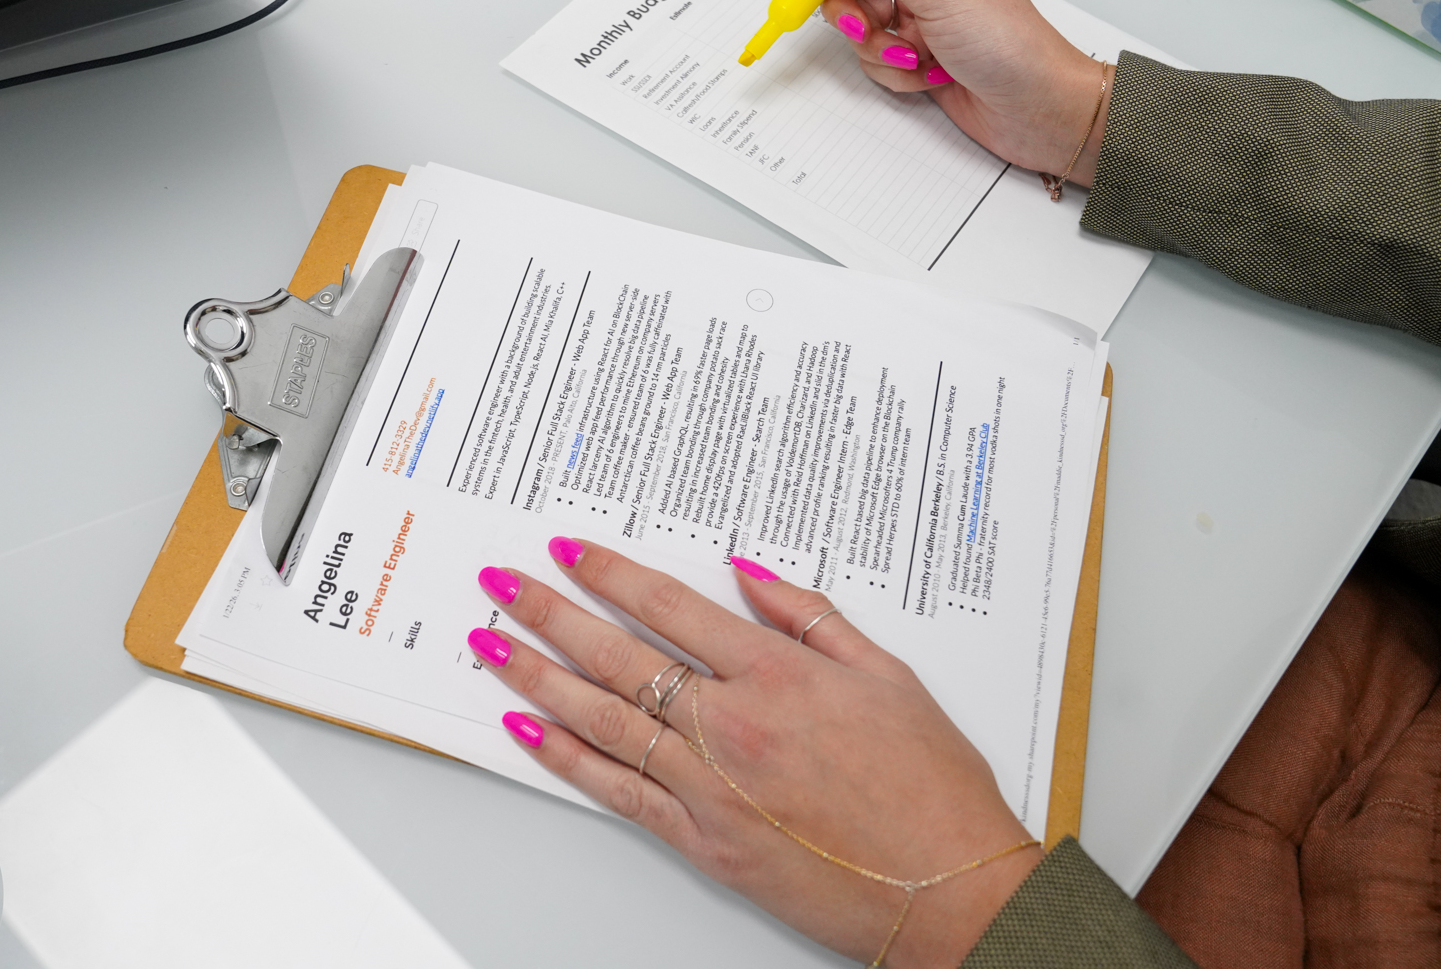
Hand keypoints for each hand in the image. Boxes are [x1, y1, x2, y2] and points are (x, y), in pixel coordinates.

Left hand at [470, 540, 1039, 967]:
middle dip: (549, 612)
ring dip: (539, 677)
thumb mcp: (887, 674)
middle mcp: (732, 726)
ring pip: (603, 719)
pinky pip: (619, 792)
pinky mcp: (703, 842)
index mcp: (777, 675)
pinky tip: (532, 730)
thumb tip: (745, 572)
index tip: (572, 551)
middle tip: (502, 582)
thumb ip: (809, 617)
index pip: (668, 607)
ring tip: (493, 644)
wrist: (947, 888)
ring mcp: (710, 787)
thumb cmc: (929, 786)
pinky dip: (569, 758)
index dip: (610, 574)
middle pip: (618, 655)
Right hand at [785, 0, 1110, 186]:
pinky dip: (894, 72)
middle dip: (850, 9)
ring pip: (858, 23)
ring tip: (914, 57)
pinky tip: (929, 75)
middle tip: (864, 26)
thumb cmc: (1009, 42)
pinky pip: (874, 58)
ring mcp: (918, 17)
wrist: (1037, 109)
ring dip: (878, 47)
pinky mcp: (914, 55)